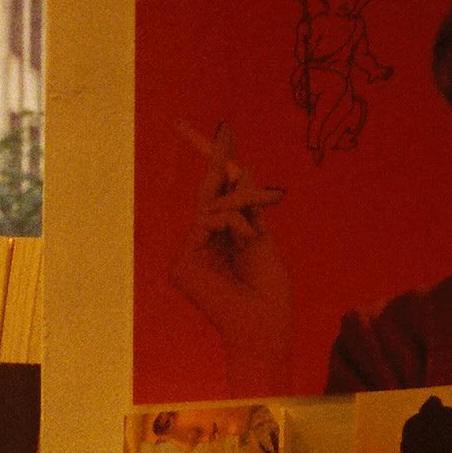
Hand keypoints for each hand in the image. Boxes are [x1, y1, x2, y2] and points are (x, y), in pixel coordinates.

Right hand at [169, 121, 293, 388]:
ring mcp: (187, 256)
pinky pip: (207, 221)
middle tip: (226, 128)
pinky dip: (232, 222)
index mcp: (219, 242)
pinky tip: (246, 239)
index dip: (217, 165)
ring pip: (211, 205)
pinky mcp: (182, 265)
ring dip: (241, 203)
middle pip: (207, 194)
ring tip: (262, 219)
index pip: (215, 198)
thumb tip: (238, 168)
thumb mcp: (262, 237)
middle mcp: (199, 247)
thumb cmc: (269, 291)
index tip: (223, 133)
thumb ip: (247, 206)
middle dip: (217, 159)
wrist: (264, 325)